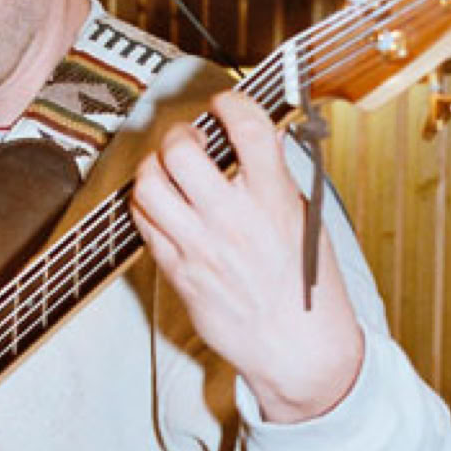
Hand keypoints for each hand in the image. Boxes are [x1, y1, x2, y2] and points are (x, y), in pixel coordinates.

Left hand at [130, 90, 363, 422]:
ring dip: (153, 165)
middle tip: (187, 137)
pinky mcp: (177, 271)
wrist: (297, 348)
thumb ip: (274, 180)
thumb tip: (252, 141)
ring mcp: (199, 247)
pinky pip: (144, 222)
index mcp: (275, 201)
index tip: (224, 102)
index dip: (230, 102)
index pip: (248, 129)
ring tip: (167, 167)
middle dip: (179, 133)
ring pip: (150, 185)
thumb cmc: (306, 287)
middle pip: (182, 152)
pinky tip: (162, 201)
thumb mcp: (306, 222)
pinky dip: (147, 202)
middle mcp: (233, 220)